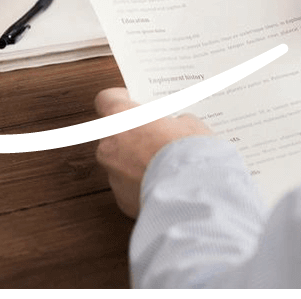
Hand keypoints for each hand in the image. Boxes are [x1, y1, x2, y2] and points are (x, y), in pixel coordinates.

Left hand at [94, 88, 214, 218]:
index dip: (120, 99)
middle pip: (115, 134)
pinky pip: (129, 187)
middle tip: (158, 135)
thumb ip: (172, 122)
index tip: (132, 101)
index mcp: (122, 118)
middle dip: (133, 135)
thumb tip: (173, 129)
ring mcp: (112, 175)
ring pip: (121, 163)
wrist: (193, 192)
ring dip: (137, 162)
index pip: (106, 99)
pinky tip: (166, 184)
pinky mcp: (121, 201)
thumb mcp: (189, 123)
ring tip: (166, 164)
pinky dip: (143, 185)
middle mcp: (109, 145)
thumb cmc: (188, 151)